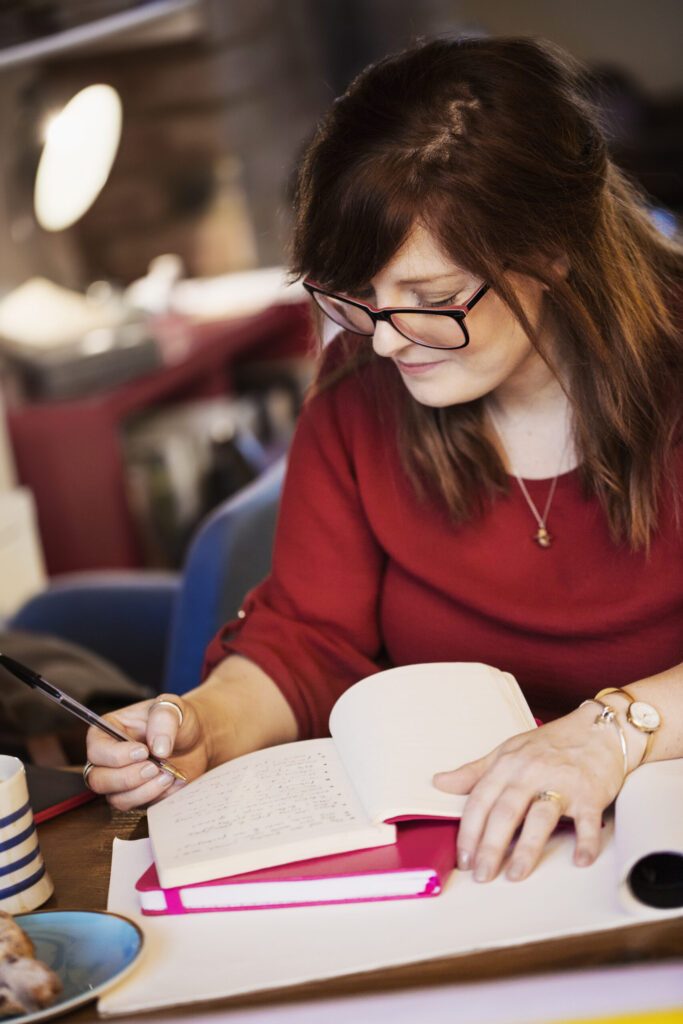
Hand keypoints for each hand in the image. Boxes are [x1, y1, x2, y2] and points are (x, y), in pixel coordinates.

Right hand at [85, 694, 208, 809]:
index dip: (116, 755)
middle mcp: (109, 759)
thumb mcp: (173, 707)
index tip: (143, 751)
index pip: (97, 749)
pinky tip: (176, 781)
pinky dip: (159, 797)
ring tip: (169, 775)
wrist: (198, 740)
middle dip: (127, 778)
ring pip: (117, 799)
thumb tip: (158, 748)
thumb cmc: (179, 720)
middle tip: (154, 767)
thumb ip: (164, 719)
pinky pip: (140, 806)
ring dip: (144, 791)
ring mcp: (122, 781)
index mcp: (109, 731)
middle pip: (98, 780)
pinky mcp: (138, 796)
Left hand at [433, 702, 625, 882]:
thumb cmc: (551, 744)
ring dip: (527, 849)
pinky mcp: (590, 793)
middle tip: (481, 875)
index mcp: (508, 765)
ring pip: (540, 818)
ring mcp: (562, 783)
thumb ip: (475, 771)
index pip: (480, 800)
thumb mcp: (508, 752)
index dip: (469, 831)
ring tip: (515, 875)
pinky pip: (587, 820)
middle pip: (506, 812)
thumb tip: (439, 783)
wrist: (598, 730)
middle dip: (491, 847)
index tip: (462, 858)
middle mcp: (532, 773)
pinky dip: (586, 841)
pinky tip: (580, 860)